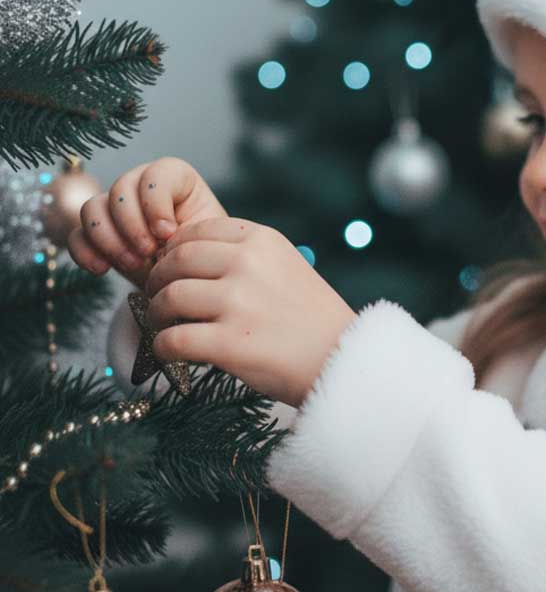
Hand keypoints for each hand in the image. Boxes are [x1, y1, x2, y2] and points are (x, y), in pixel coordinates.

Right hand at [67, 157, 227, 291]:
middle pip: (120, 189)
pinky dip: (85, 252)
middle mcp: (141, 186)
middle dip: (132, 225)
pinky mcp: (97, 234)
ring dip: (109, 240)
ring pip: (92, 208)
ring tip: (133, 264)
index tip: (168, 233)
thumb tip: (163, 235)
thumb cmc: (203, 254)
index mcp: (176, 179)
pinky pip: (76, 235)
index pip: (156, 174)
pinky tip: (102, 269)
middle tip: (148, 253)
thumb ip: (189, 230)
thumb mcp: (206, 240)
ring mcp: (115, 208)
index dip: (156, 203)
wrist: (188, 280)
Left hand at [142, 216, 357, 407]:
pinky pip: (172, 340)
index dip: (175, 250)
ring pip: (169, 298)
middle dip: (158, 280)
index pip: (197, 231)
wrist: (342, 359)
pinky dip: (163, 348)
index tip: (172, 267)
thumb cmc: (312, 318)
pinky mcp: (229, 343)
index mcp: (263, 240)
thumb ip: (245, 256)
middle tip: (157, 297)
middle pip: (176, 261)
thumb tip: (185, 257)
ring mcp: (238, 303)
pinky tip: (170, 352)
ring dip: (157, 314)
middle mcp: (248, 264)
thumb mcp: (287, 266)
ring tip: (164, 325)